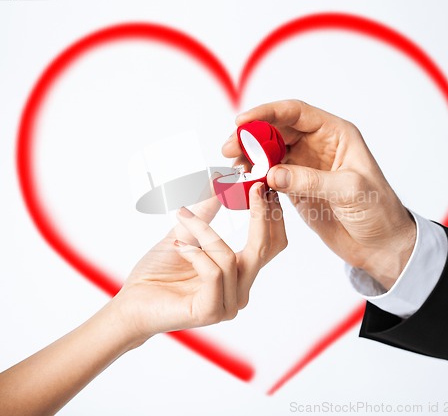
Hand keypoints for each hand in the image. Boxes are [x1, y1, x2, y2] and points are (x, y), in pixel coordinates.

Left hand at [114, 182, 286, 343]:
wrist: (130, 303)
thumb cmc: (156, 273)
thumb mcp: (185, 234)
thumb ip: (205, 212)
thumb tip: (218, 181)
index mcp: (239, 274)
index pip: (270, 245)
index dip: (273, 216)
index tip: (265, 186)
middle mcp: (239, 290)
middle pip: (263, 250)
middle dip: (261, 217)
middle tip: (254, 188)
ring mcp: (228, 304)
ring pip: (230, 257)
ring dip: (205, 233)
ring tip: (183, 219)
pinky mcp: (211, 311)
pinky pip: (214, 273)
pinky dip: (195, 254)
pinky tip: (179, 248)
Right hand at [222, 100, 415, 289]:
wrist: (380, 244)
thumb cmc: (377, 211)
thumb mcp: (348, 191)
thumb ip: (310, 180)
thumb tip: (271, 174)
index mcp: (336, 134)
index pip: (295, 113)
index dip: (267, 113)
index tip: (242, 122)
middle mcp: (318, 145)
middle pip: (276, 131)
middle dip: (250, 137)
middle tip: (229, 149)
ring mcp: (305, 166)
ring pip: (269, 153)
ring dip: (249, 158)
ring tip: (233, 168)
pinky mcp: (297, 187)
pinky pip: (270, 176)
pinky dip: (255, 178)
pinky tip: (242, 183)